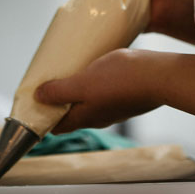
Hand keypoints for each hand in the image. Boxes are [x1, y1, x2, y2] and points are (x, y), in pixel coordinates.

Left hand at [35, 48, 160, 132]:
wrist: (159, 76)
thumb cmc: (121, 79)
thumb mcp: (84, 83)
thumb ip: (61, 91)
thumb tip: (38, 97)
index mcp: (86, 117)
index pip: (58, 126)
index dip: (43, 116)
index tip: (35, 101)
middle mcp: (99, 117)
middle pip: (72, 113)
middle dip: (59, 101)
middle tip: (50, 81)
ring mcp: (114, 107)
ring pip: (89, 102)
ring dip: (77, 90)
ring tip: (71, 70)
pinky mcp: (126, 95)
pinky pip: (104, 92)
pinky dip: (94, 84)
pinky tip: (96, 67)